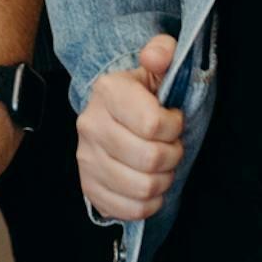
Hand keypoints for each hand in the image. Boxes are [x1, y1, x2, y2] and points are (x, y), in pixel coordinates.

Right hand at [75, 33, 182, 221]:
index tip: (174, 120)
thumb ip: (162, 52)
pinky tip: (150, 186)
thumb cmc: (142, 94)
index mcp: (108, 92)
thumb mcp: (156, 65)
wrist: (114, 114)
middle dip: (173, 156)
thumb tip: (156, 56)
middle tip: (172, 147)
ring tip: (161, 166)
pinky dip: (148, 204)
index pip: (153, 125)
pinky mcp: (90, 187)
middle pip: (150, 160)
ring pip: (142, 188)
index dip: (174, 127)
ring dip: (163, 181)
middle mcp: (91, 125)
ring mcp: (87, 159)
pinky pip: (128, 210)